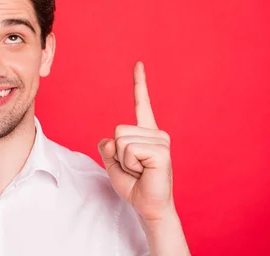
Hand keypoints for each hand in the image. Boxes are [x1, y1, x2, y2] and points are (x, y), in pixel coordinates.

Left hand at [98, 61, 173, 220]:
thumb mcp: (112, 162)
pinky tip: (144, 172)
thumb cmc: (133, 184)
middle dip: (118, 154)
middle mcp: (156, 133)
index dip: (139, 82)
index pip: (141, 103)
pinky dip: (129, 164)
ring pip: (121, 140)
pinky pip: (129, 150)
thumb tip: (112, 140)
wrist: (147, 206)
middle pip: (117, 130)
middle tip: (133, 168)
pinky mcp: (161, 151)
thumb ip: (108, 146)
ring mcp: (161, 140)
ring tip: (139, 170)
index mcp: (145, 132)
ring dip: (124, 161)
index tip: (138, 63)